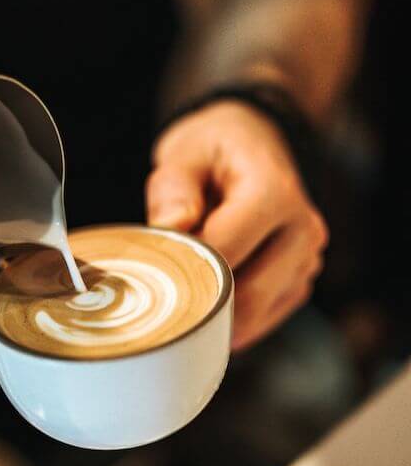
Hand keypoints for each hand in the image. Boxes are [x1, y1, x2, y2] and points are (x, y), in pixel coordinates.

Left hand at [146, 101, 327, 350]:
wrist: (249, 146)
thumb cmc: (212, 150)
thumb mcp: (185, 153)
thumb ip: (173, 189)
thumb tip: (171, 229)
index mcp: (275, 191)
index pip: (227, 250)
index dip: (186, 264)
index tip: (158, 263)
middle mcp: (303, 229)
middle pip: (248, 294)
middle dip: (201, 298)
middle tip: (165, 286)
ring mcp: (307, 259)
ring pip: (256, 314)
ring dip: (216, 310)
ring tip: (190, 280)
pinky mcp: (299, 282)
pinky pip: (263, 318)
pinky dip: (232, 316)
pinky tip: (212, 291)